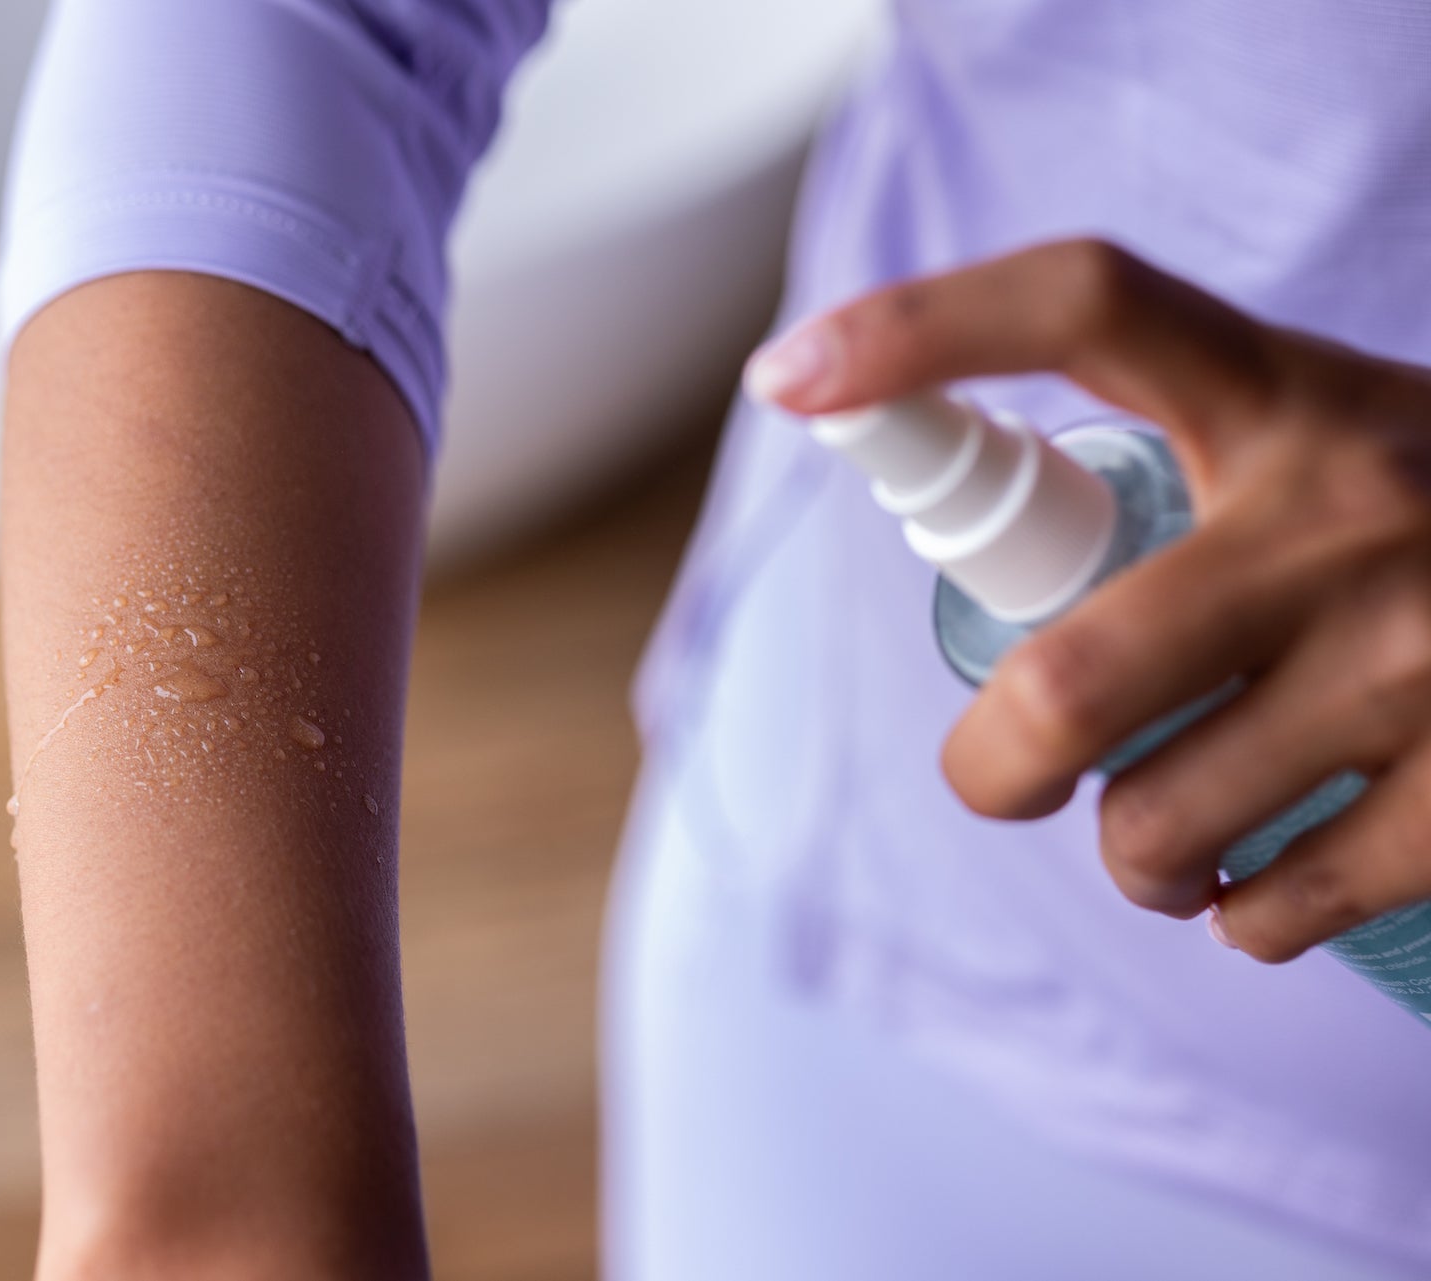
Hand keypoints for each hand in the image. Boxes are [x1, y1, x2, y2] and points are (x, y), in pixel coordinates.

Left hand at [746, 239, 1430, 963]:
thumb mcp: (1324, 436)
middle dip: (993, 771)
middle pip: (1069, 684)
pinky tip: (1260, 882)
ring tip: (1163, 833)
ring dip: (1131, 855)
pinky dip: (1237, 917)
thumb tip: (982, 552)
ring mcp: (1430, 658)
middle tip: (1001, 779)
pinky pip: (1275, 908)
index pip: (1088, 302)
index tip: (789, 377)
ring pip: (1158, 826)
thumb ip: (1189, 468)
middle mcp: (1354, 511)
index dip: (924, 328)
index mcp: (1291, 396)